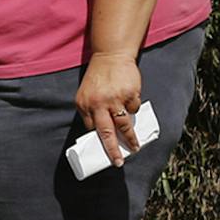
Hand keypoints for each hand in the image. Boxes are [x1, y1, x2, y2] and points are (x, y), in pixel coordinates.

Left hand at [75, 51, 143, 166]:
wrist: (111, 56)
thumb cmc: (99, 77)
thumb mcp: (87, 94)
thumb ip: (92, 110)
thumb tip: (101, 132)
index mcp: (83, 105)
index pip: (91, 128)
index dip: (99, 139)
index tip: (104, 151)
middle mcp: (97, 104)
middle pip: (105, 133)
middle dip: (112, 150)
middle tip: (117, 162)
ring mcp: (114, 100)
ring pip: (123, 126)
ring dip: (130, 139)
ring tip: (135, 148)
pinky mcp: (129, 95)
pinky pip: (133, 109)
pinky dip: (133, 108)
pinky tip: (130, 99)